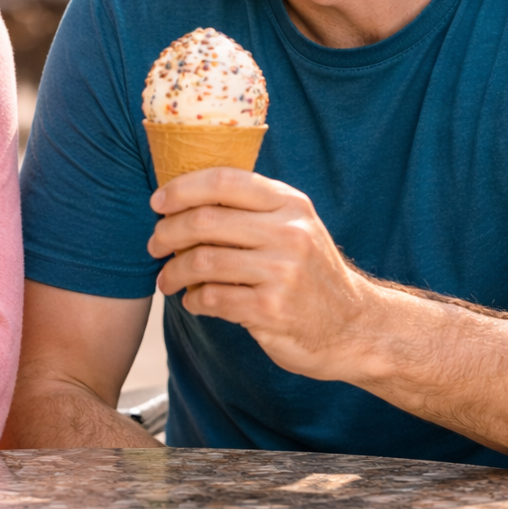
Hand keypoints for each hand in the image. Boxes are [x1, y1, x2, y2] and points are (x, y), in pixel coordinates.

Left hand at [147, 168, 376, 380]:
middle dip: (167, 233)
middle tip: (155, 244)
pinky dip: (193, 300)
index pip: (224, 182)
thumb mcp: (294, 227)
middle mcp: (289, 233)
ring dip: (173, 272)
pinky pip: (212, 298)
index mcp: (290, 204)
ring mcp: (281, 272)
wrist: (352, 326)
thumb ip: (251, 210)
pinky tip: (193, 301)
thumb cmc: (309, 273)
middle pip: (205, 221)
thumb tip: (183, 199)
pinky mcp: (270, 309)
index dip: (182, 189)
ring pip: (202, 261)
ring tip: (167, 279)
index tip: (158, 202)